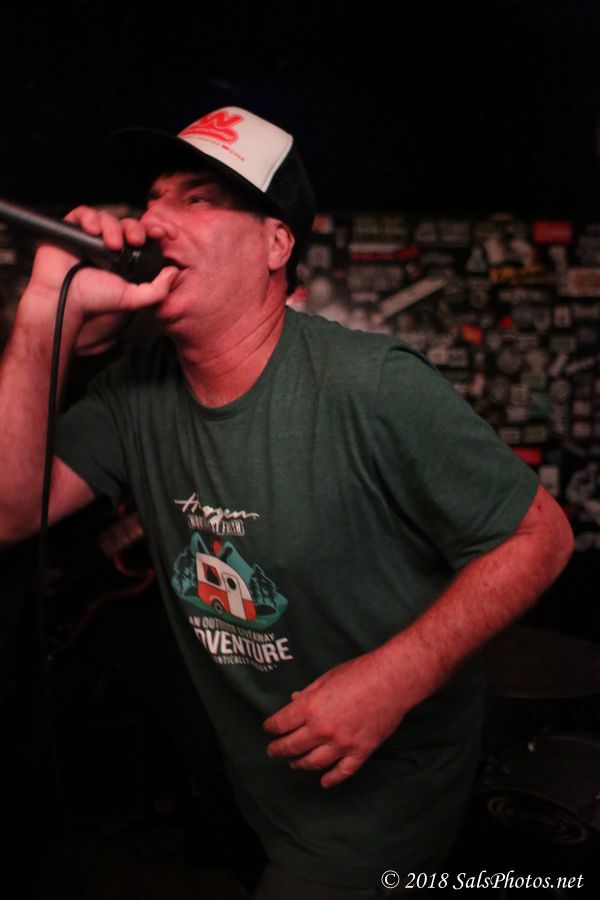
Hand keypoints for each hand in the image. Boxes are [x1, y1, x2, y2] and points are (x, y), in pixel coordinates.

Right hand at [26, 205, 178, 350]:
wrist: (66, 303)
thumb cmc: (95, 302)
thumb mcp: (133, 298)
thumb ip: (158, 290)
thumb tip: (174, 272)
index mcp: (125, 257)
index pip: (143, 236)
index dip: (155, 230)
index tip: (166, 234)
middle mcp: (109, 244)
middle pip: (127, 224)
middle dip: (136, 228)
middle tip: (136, 241)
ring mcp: (89, 236)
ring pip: (107, 217)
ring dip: (113, 227)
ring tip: (112, 244)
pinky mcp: (70, 230)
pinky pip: (83, 213)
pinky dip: (90, 218)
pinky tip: (93, 231)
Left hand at [263, 652, 406, 787]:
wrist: (392, 681)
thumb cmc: (360, 672)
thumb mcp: (328, 677)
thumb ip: (309, 692)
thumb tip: (294, 699)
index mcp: (311, 707)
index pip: (281, 724)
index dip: (271, 728)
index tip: (268, 729)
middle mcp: (322, 729)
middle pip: (293, 746)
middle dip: (279, 750)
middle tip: (273, 751)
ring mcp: (342, 744)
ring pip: (313, 763)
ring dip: (300, 764)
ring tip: (294, 764)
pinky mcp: (360, 751)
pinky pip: (342, 772)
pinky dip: (331, 779)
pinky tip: (323, 782)